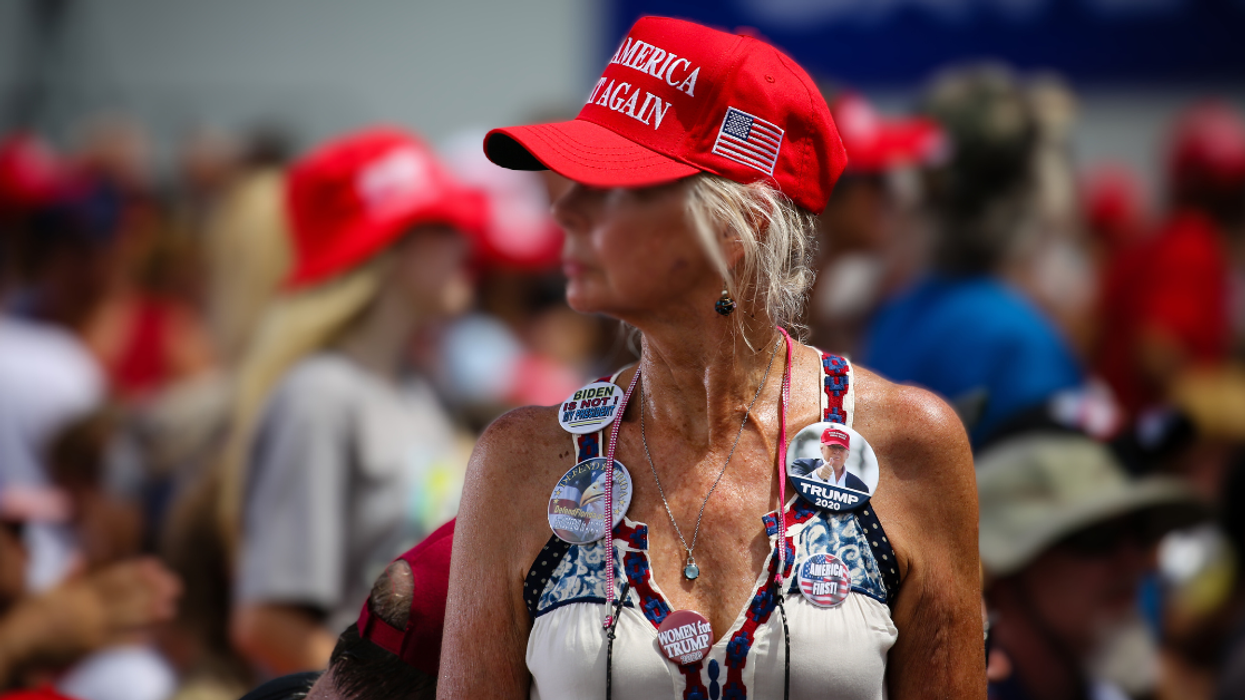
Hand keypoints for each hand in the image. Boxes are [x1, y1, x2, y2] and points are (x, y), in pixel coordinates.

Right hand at [0, 557, 180, 684]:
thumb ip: (68, 577)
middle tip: (176, 586)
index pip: (113, 576)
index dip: (136, 570)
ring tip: (171, 609)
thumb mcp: (46, 591)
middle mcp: (85, 607)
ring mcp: (86, 627)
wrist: (14, 644)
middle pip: (125, 595)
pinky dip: (131, 640)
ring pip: (124, 617)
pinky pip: (113, 644)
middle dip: (151, 589)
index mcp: (78, 590)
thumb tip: (79, 556)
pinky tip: (150, 638)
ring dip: (149, 613)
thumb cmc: (29, 617)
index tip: (156, 564)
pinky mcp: (86, 648)